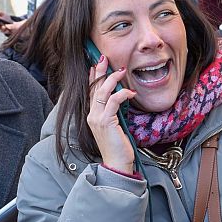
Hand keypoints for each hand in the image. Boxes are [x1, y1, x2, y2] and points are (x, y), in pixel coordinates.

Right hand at [0, 11, 25, 36]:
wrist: (14, 25)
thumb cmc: (6, 19)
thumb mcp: (3, 14)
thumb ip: (0, 12)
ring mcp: (3, 30)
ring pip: (2, 30)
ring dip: (2, 28)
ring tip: (4, 26)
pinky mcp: (9, 32)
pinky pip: (8, 31)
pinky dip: (9, 28)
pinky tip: (9, 27)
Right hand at [87, 54, 136, 174]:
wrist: (117, 163)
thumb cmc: (118, 146)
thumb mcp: (114, 125)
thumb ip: (113, 112)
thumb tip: (119, 98)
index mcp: (92, 115)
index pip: (91, 92)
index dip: (92, 77)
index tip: (95, 65)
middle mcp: (92, 115)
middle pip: (94, 88)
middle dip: (99, 71)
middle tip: (104, 58)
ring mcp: (97, 118)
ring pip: (102, 92)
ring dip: (112, 79)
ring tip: (121, 71)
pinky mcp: (106, 122)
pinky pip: (113, 101)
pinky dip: (122, 94)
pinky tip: (130, 92)